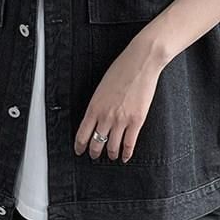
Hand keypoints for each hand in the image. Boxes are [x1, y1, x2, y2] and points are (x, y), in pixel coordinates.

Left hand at [74, 36, 163, 163]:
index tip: (79, 150)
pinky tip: (125, 156)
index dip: (80, 146)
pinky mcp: (137, 121)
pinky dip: (126, 153)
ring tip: (111, 156)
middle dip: (94, 153)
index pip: (82, 134)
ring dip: (110, 154)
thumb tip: (95, 118)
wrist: (140, 63)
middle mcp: (106, 116)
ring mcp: (122, 120)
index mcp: (94, 107)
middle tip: (94, 155)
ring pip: (112, 147)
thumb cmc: (121, 70)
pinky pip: (129, 144)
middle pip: (96, 143)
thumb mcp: (101, 87)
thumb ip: (97, 104)